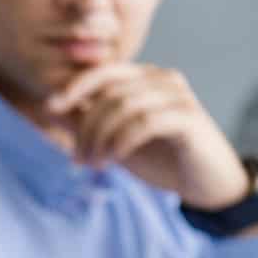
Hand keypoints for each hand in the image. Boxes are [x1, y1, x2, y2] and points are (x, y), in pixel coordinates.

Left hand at [44, 62, 250, 209]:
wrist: (207, 184)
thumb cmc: (162, 159)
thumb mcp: (115, 140)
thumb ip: (87, 123)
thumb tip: (50, 108)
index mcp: (144, 79)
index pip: (104, 72)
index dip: (74, 86)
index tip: (50, 108)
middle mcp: (162, 79)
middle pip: (110, 93)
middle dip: (86, 127)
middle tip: (78, 158)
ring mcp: (178, 96)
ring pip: (125, 105)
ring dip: (101, 137)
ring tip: (95, 163)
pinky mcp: (189, 118)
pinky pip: (146, 122)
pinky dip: (123, 140)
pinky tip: (115, 158)